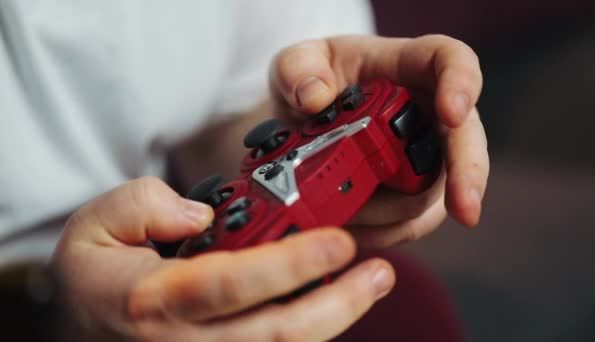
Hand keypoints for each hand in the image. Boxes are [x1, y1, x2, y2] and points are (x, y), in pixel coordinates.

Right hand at [52, 177, 394, 340]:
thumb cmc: (94, 277)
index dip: (288, 266)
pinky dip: (312, 330)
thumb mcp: (95, 224)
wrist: (84, 330)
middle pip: (274, 334)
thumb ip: (145, 205)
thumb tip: (201, 212)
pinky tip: (338, 301)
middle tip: (379, 271)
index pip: (229, 285)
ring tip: (374, 282)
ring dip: (335, 318)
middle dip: (337, 304)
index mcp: (154, 301)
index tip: (338, 242)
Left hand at [270, 34, 488, 246]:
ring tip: (344, 207)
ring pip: (434, 193)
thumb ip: (297, 69)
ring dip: (394, 210)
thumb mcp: (293, 64)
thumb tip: (315, 98)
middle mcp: (428, 111)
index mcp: (408, 66)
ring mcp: (424, 157)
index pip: (452, 60)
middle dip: (467, 175)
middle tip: (465, 209)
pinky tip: (350, 226)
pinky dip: (381, 231)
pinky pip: (410, 222)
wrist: (298, 123)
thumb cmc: (310, 83)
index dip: (462, 84)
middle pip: (465, 139)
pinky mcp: (411, 195)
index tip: (453, 112)